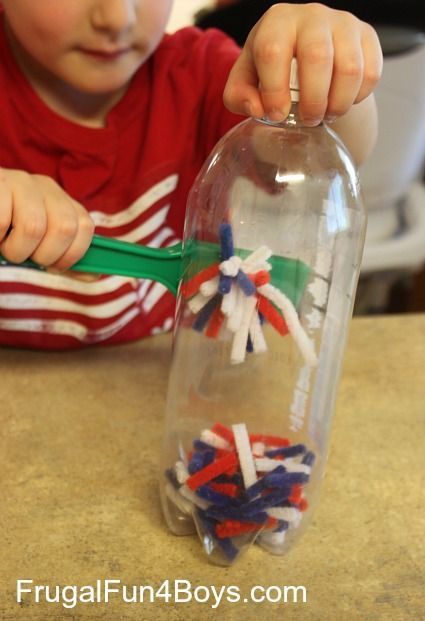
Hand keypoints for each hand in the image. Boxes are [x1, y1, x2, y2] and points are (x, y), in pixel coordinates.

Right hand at [0, 168, 94, 269]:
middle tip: (25, 256)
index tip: (53, 266)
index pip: (85, 226)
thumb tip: (94, 274)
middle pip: (64, 227)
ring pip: (34, 227)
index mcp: (62, 201)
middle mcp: (46, 187)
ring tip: (4, 245)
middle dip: (44, 255)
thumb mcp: (39, 243)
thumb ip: (64, 259)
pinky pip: (2, 222)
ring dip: (16, 250)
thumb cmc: (9, 230)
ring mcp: (21, 182)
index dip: (72, 254)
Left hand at [223, 3, 382, 125]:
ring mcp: (343, 23)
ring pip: (349, 68)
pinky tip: (342, 101)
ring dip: (338, 103)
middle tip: (308, 120)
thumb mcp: (246, 82)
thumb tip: (258, 108)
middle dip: (313, 100)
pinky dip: (357, 97)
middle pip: (317, 57)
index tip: (277, 115)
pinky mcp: (367, 36)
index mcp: (276, 22)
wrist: (307, 58)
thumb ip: (238, 96)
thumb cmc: (271, 69)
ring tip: (326, 115)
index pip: (273, 51)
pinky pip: (370, 72)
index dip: (275, 90)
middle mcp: (311, 15)